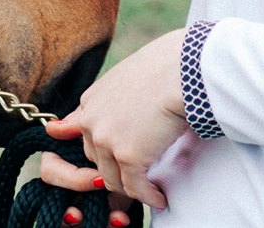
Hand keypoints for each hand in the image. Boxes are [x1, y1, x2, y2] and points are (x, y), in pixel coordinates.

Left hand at [38, 27, 187, 211]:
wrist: (183, 69)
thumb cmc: (166, 65)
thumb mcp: (128, 76)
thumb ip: (110, 99)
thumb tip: (79, 122)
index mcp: (90, 101)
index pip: (90, 136)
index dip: (107, 151)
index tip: (124, 159)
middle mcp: (91, 121)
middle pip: (98, 160)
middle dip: (117, 171)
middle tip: (139, 178)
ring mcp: (106, 140)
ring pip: (113, 179)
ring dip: (132, 188)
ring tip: (150, 190)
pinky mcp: (128, 157)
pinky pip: (134, 188)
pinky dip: (148, 197)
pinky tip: (160, 199)